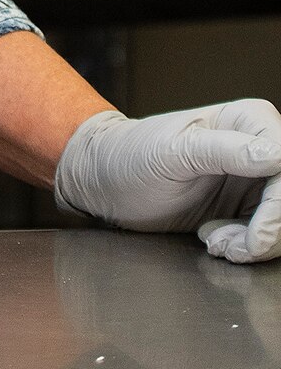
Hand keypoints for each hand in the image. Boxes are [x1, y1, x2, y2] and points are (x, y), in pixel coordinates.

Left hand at [54, 101, 280, 264]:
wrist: (105, 180)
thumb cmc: (129, 155)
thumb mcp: (172, 152)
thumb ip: (223, 151)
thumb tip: (277, 154)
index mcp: (247, 121)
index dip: (279, 205)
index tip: (258, 234)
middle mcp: (259, 147)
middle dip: (269, 232)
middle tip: (233, 248)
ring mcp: (254, 179)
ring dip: (256, 244)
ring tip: (217, 243)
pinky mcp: (245, 206)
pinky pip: (266, 234)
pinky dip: (246, 246)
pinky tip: (214, 241)